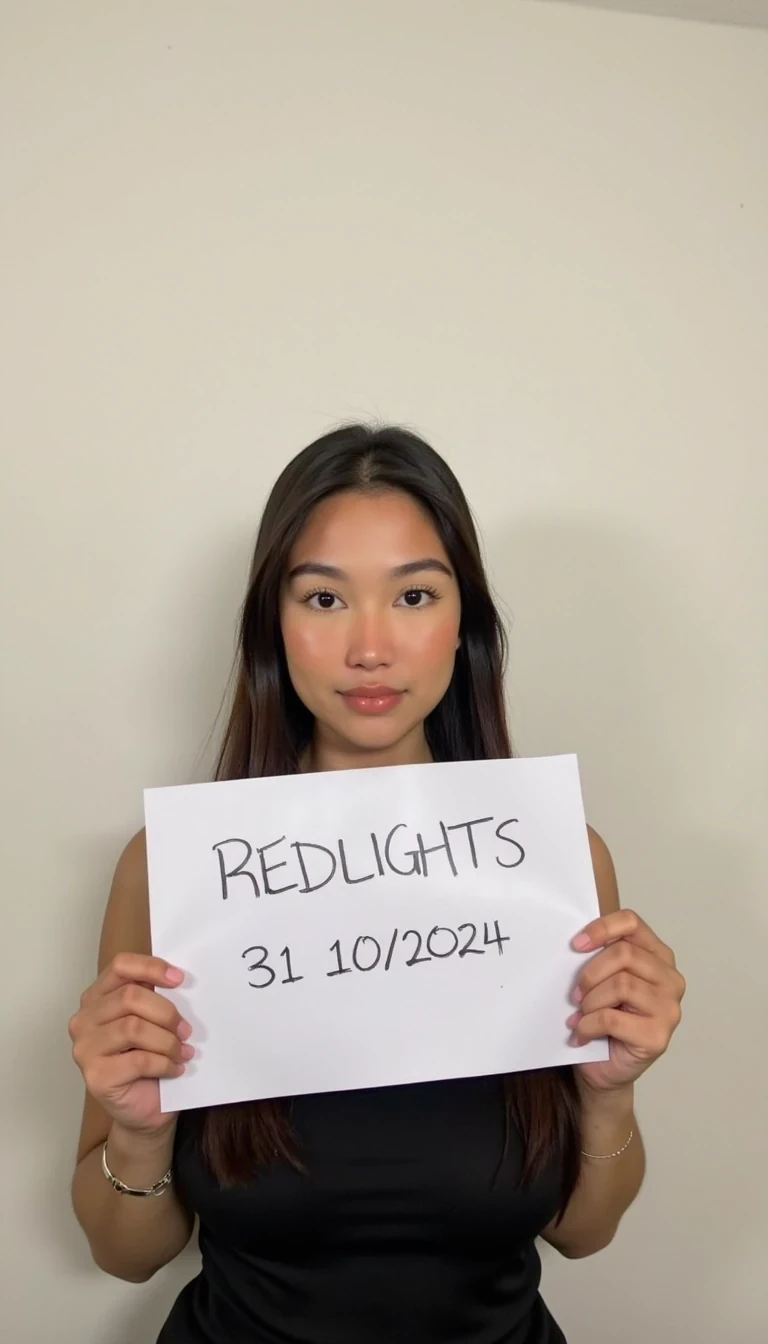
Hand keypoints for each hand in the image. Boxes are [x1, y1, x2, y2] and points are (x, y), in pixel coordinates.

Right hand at [68, 953, 191, 1135]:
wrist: (145, 1109)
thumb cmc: (149, 1059)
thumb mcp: (152, 1021)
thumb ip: (155, 998)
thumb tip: (181, 980)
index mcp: (97, 997)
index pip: (120, 966)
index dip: (151, 967)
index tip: (180, 979)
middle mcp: (84, 1020)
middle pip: (130, 996)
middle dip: (166, 1012)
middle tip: (186, 1030)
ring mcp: (85, 1049)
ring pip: (133, 1028)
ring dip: (167, 1040)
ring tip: (183, 1051)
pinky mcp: (95, 1076)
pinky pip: (138, 1060)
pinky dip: (164, 1063)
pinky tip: (175, 1068)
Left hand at [565, 909, 684, 1092]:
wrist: (605, 1068)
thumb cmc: (604, 1019)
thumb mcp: (602, 979)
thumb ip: (601, 957)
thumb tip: (578, 943)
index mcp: (658, 956)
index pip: (633, 923)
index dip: (602, 928)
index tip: (576, 944)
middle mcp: (670, 979)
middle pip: (624, 953)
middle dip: (590, 973)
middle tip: (575, 994)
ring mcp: (669, 1009)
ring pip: (621, 985)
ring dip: (590, 1001)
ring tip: (580, 1014)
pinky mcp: (658, 1037)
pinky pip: (613, 1018)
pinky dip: (588, 1025)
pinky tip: (581, 1033)